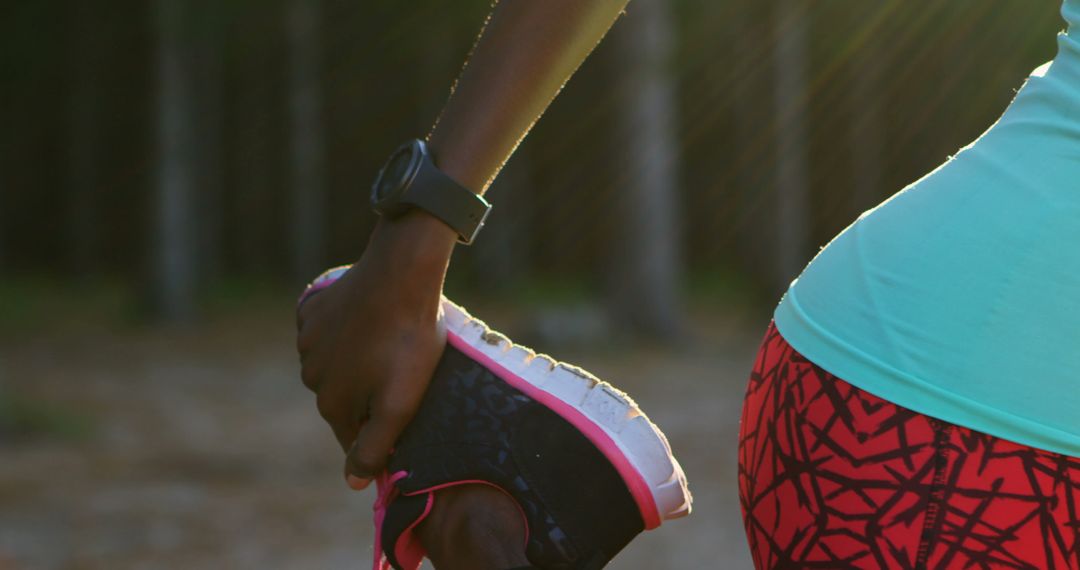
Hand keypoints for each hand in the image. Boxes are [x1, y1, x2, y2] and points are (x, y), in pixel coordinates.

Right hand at [296, 213, 456, 488]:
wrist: (400, 273)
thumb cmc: (407, 341)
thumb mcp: (399, 403)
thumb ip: (374, 448)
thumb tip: (352, 483)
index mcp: (330, 403)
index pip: (354, 436)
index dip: (381, 431)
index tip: (405, 412)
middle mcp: (310, 376)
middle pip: (345, 400)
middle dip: (370, 394)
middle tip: (403, 372)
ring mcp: (308, 341)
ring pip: (337, 365)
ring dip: (359, 361)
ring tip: (390, 343)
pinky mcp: (313, 310)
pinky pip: (329, 331)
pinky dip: (346, 331)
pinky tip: (370, 320)